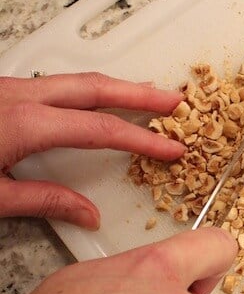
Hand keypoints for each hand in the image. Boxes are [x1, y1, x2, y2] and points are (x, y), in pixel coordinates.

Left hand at [0, 72, 184, 228]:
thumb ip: (42, 201)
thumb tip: (87, 214)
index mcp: (25, 123)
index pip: (101, 129)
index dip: (142, 139)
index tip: (170, 148)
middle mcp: (21, 96)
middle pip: (97, 88)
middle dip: (142, 95)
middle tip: (176, 101)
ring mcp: (11, 88)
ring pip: (79, 80)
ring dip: (119, 87)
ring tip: (149, 95)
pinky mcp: (3, 91)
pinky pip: (60, 82)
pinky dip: (92, 88)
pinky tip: (100, 97)